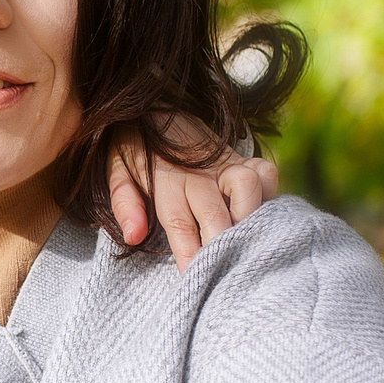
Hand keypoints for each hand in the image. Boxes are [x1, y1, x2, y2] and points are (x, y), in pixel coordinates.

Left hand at [107, 116, 281, 270]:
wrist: (156, 105)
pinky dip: (267, 196)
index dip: (188, 252)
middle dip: (219, 244)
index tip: (191, 277)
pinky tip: (256, 217)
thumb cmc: (136, 148)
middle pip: (216, 211)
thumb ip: (124, 202)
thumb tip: (134, 235)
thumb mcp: (116, 170)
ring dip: (247, 218)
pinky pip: (267, 174)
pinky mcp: (245, 157)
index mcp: (166, 176)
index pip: (179, 220)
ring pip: (249, 185)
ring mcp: (226, 161)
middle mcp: (200, 169)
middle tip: (218, 270)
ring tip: (240, 244)